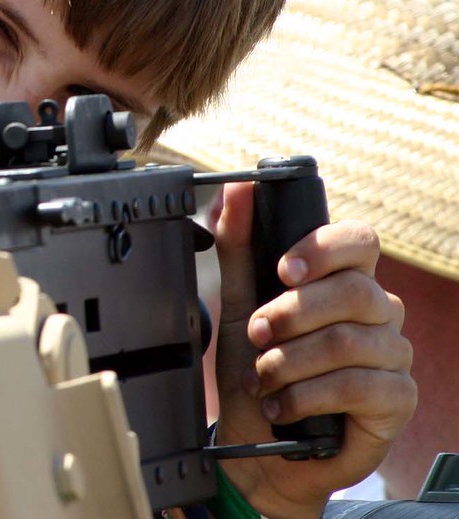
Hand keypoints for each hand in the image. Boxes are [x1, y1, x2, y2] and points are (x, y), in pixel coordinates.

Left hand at [211, 181, 415, 517]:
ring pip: (346, 341)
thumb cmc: (255, 369)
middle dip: (290, 313)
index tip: (281, 270)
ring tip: (261, 378)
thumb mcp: (238, 303)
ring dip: (288, 362)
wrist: (258, 442)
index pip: (359, 240)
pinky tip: (283, 406)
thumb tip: (235, 190)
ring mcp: (393, 354)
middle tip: (255, 334)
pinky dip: (306, 396)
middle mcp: (379, 311)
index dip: (322, 249)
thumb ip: (239, 246)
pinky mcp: (397, 399)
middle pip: (351, 291)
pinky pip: (356, 386)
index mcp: (346, 279)